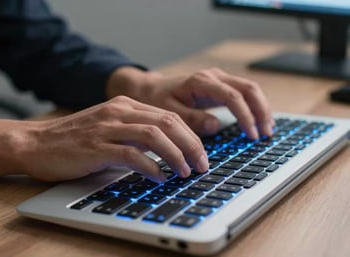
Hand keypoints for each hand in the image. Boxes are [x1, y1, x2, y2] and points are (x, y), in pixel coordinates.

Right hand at [0, 96, 207, 181]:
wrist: (35, 142)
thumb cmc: (75, 139)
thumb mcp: (110, 127)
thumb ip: (136, 134)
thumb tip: (167, 151)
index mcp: (125, 105)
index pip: (169, 116)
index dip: (190, 136)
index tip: (201, 154)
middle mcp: (118, 112)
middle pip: (167, 123)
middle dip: (191, 145)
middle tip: (202, 165)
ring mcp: (106, 128)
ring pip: (153, 136)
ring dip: (175, 155)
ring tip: (185, 173)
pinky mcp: (95, 147)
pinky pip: (131, 155)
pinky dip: (150, 167)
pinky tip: (159, 177)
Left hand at [107, 67, 273, 138]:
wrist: (149, 89)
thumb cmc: (157, 101)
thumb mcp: (169, 112)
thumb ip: (192, 119)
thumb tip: (216, 125)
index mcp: (201, 82)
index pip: (233, 97)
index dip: (245, 116)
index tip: (252, 135)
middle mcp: (213, 76)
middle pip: (248, 89)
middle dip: (260, 111)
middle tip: (265, 134)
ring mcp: (218, 79)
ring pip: (249, 88)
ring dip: (261, 108)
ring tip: (267, 129)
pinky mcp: (219, 85)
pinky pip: (243, 92)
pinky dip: (253, 105)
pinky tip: (258, 120)